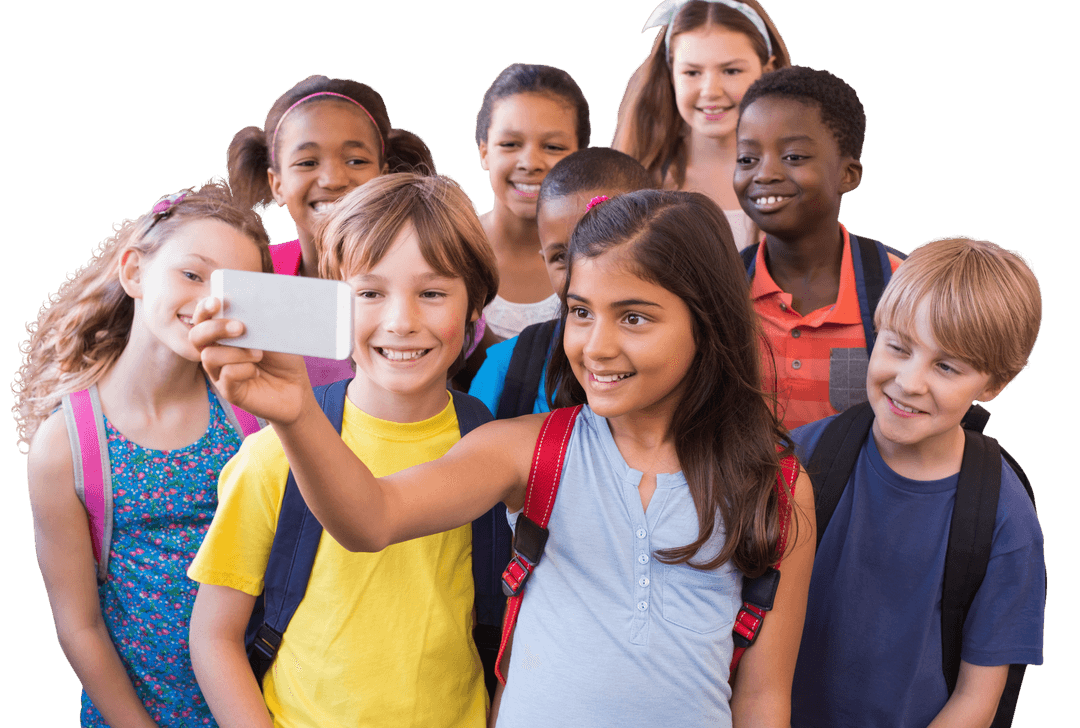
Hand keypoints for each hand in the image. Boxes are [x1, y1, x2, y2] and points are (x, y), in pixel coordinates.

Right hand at [188, 297, 311, 423]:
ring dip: (235, 352)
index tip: (217, 301)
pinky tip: (257, 371)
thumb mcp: (274, 335)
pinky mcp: (229, 391)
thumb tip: (250, 308)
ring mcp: (220, 372)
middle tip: (240, 327)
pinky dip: (243, 370)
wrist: (296, 387)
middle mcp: (217, 351)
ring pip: (209, 356)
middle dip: (214, 328)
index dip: (205, 308)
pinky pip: (225, 376)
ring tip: (259, 353)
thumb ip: (258, 322)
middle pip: (196, 336)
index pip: (204, 317)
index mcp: (224, 333)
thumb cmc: (283, 357)